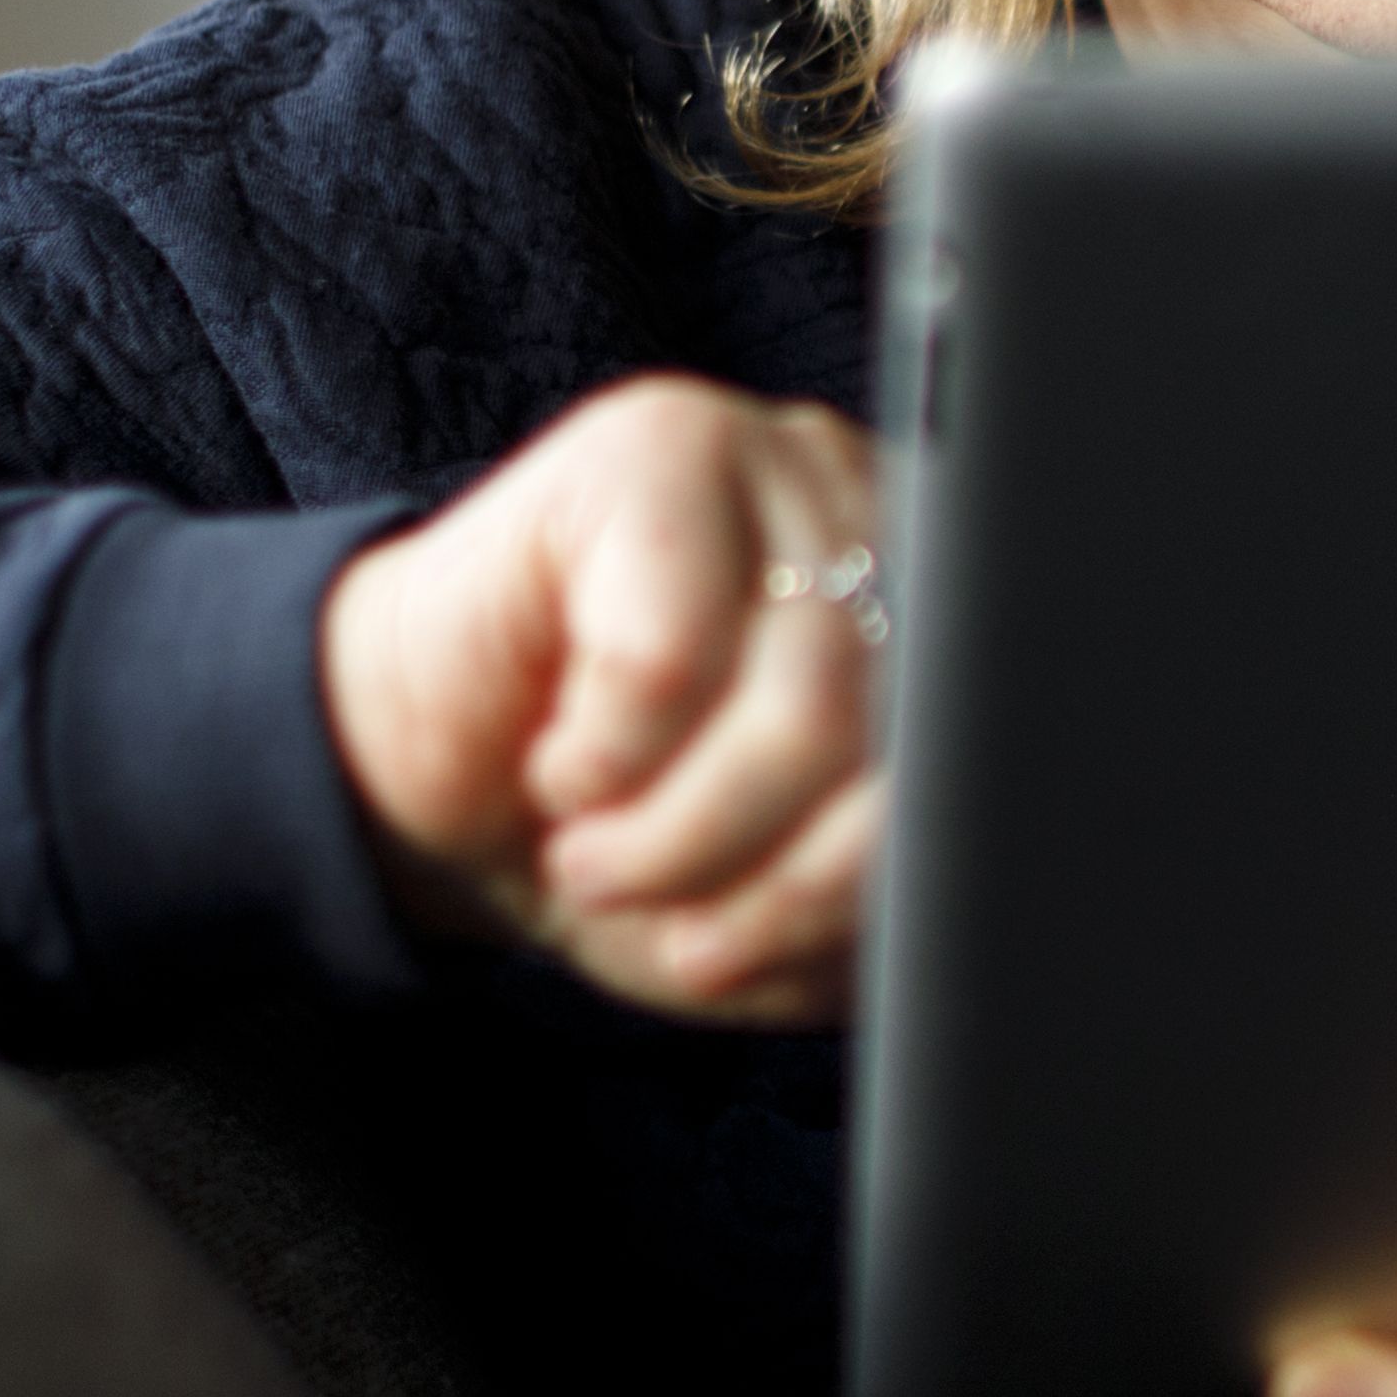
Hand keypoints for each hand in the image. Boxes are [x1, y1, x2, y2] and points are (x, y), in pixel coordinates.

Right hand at [317, 372, 886, 1023]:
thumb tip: (929, 901)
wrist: (419, 762)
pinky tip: (567, 768)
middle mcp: (890, 523)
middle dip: (772, 875)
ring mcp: (783, 462)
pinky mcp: (659, 442)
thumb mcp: (761, 910)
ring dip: (674, 838)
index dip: (875, 882)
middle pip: (895, 739)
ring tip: (599, 861)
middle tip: (667, 921)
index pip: (977, 761)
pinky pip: (668, 653)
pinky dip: (604, 761)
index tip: (770, 955)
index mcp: (950, 623)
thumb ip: (864, 901)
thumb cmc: (620, 830)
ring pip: (798, 702)